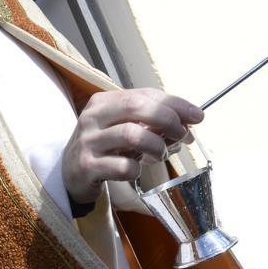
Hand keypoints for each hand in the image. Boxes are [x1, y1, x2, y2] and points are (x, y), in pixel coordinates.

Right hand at [62, 88, 203, 205]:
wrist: (70, 174)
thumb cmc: (106, 147)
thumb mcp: (125, 127)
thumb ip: (153, 121)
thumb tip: (190, 124)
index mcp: (104, 101)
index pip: (145, 94)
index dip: (175, 104)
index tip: (197, 116)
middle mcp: (93, 117)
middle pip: (137, 107)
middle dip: (168, 119)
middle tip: (182, 134)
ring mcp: (88, 141)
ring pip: (131, 134)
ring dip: (156, 146)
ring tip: (160, 154)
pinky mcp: (87, 167)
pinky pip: (122, 166)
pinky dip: (137, 170)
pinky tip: (135, 171)